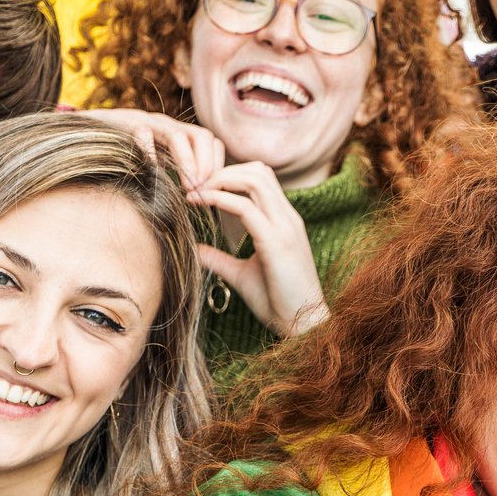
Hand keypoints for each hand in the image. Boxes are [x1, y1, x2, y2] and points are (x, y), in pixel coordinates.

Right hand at [75, 109, 225, 200]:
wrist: (81, 134)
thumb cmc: (119, 154)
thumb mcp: (152, 165)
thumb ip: (169, 175)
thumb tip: (195, 201)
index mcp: (176, 134)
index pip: (210, 141)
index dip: (216, 165)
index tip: (212, 190)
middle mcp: (166, 125)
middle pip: (202, 135)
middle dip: (207, 165)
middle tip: (201, 190)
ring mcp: (146, 122)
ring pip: (178, 135)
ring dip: (187, 162)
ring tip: (188, 186)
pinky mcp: (124, 123)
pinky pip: (142, 134)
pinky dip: (150, 152)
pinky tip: (153, 170)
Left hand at [193, 162, 327, 336]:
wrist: (303, 325)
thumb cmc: (277, 301)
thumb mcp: (241, 274)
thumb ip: (219, 259)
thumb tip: (193, 249)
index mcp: (283, 221)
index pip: (260, 178)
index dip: (229, 175)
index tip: (200, 189)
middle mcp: (287, 218)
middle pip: (258, 170)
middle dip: (222, 170)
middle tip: (194, 185)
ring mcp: (285, 227)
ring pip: (254, 179)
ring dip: (220, 179)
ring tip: (196, 191)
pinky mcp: (277, 242)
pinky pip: (246, 208)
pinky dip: (220, 199)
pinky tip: (200, 203)